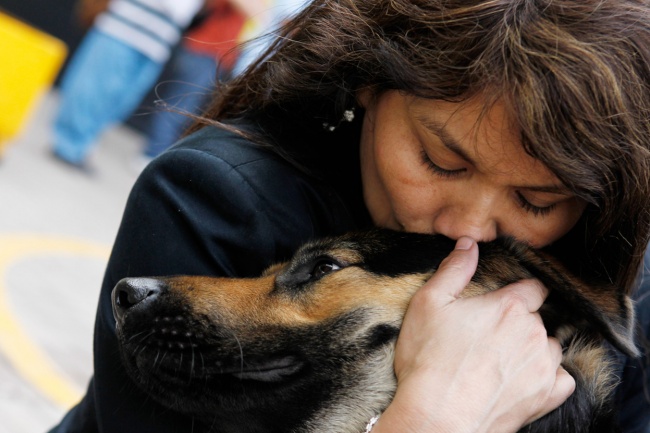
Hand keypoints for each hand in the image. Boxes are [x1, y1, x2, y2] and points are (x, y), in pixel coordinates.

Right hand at [373, 237, 574, 432]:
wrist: (437, 416)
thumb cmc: (428, 358)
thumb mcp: (429, 303)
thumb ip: (454, 270)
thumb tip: (468, 243)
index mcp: (509, 306)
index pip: (533, 287)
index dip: (520, 291)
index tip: (505, 301)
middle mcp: (534, 332)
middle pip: (539, 318)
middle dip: (519, 323)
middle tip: (490, 336)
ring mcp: (543, 366)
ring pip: (550, 347)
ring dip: (534, 349)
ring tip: (504, 360)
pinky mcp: (545, 396)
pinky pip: (562, 380)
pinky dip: (549, 377)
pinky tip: (525, 379)